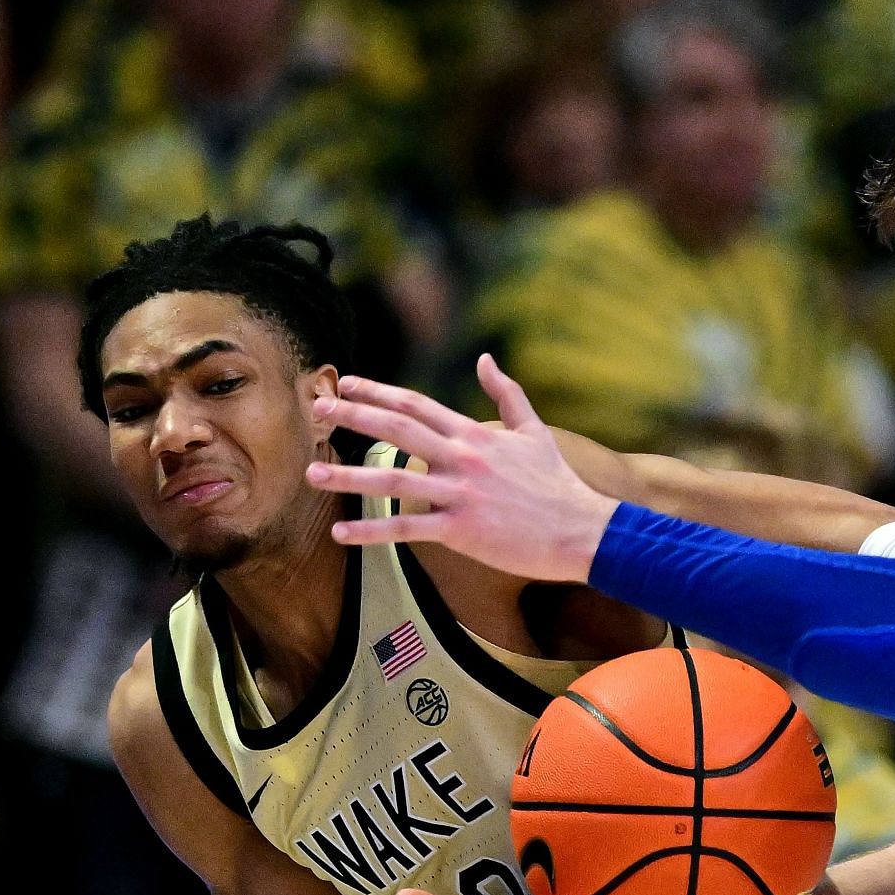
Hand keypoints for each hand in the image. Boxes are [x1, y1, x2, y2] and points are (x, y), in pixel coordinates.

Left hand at [305, 355, 616, 580]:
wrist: (581, 529)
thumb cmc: (558, 484)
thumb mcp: (534, 430)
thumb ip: (507, 393)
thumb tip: (485, 359)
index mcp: (475, 434)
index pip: (416, 404)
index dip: (378, 392)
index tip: (347, 384)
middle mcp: (462, 458)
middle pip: (396, 430)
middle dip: (353, 416)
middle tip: (317, 409)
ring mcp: (460, 493)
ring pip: (392, 480)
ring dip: (347, 477)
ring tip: (312, 474)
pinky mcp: (461, 529)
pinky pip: (407, 529)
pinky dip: (371, 532)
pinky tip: (341, 534)